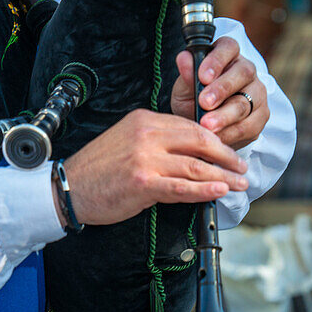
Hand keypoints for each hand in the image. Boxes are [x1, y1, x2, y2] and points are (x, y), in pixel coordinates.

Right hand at [59, 108, 248, 226]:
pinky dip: (205, 189)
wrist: (69, 187)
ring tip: (239, 184)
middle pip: (199, 141)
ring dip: (223, 176)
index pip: (189, 125)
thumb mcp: (127, 141)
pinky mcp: (144, 182)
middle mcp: (146, 134)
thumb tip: (190, 153)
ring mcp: (145, 158)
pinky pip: (182, 186)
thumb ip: (156, 141)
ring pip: (195, 165)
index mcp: (144, 119)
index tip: (228, 152)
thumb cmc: (98, 169)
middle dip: (226, 155)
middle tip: (242, 167)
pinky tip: (219, 192)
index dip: (215, 139)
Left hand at [171, 36, 269, 149]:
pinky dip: (230, 133)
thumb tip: (184, 58)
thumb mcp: (184, 86)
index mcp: (227, 55)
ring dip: (225, 116)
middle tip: (204, 103)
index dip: (217, 60)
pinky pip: (249, 126)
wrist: (201, 123)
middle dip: (222, 89)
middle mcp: (246, 71)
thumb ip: (186, 74)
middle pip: (243, 73)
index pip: (228, 47)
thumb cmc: (192, 97)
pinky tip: (216, 137)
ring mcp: (257, 93)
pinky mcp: (260, 116)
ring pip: (246, 103)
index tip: (202, 76)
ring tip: (206, 124)